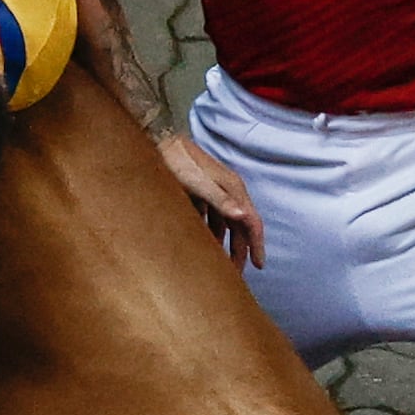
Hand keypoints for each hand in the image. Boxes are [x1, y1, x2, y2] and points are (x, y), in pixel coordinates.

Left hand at [157, 132, 263, 264]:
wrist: (156, 141)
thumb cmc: (176, 162)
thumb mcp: (197, 183)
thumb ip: (220, 200)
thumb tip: (243, 216)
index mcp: (232, 189)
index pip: (251, 221)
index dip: (256, 244)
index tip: (258, 266)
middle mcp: (228, 190)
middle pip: (240, 226)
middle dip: (240, 250)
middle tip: (236, 273)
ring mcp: (214, 190)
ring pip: (224, 223)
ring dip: (224, 243)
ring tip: (219, 265)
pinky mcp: (200, 191)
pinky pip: (210, 217)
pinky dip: (210, 232)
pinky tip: (203, 244)